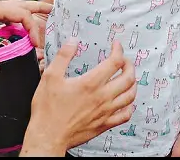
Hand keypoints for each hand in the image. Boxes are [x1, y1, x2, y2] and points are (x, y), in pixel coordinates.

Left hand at [0, 0, 50, 75]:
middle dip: (39, 8)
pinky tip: (14, 28)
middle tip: (55, 10)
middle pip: (23, 5)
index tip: (36, 45)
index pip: (23, 16)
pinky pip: (4, 15)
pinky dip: (14, 20)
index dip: (33, 29)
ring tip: (40, 17)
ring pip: (14, 9)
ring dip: (27, 13)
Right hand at [21, 40, 136, 155]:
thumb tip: (73, 42)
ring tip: (128, 77)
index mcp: (91, 83)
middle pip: (128, 77)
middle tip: (124, 60)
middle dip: (129, 65)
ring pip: (130, 95)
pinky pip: (125, 115)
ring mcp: (105, 112)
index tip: (116, 45)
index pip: (115, 62)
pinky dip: (129, 106)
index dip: (118, 50)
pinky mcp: (104, 124)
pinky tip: (125, 102)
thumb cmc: (47, 110)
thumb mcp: (50, 77)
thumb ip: (63, 57)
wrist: (47, 137)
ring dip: (132, 83)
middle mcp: (102, 97)